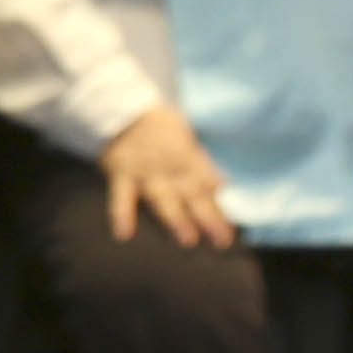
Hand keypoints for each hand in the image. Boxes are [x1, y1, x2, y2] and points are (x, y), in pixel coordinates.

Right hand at [100, 103, 236, 248]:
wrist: (122, 111)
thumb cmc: (161, 131)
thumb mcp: (186, 142)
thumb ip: (202, 167)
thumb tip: (225, 191)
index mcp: (189, 157)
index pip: (209, 185)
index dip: (222, 208)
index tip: (232, 232)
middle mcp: (170, 167)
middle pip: (192, 194)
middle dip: (207, 218)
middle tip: (222, 241)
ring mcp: (145, 172)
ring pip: (162, 198)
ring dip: (175, 218)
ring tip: (187, 239)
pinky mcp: (121, 175)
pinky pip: (120, 197)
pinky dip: (121, 214)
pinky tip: (124, 234)